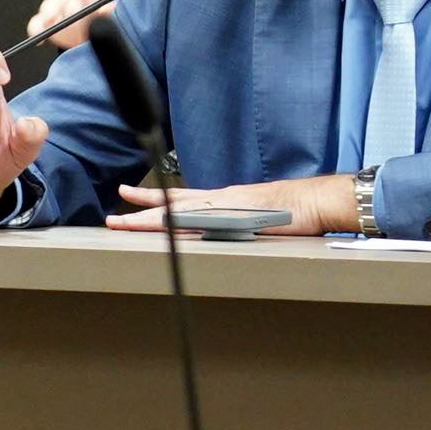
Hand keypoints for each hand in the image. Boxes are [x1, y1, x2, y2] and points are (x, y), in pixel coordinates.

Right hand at [26, 0, 105, 53]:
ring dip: (54, 16)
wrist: (88, 42)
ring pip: (48, 5)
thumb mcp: (106, 18)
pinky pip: (36, 23)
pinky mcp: (42, 22)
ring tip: (61, 26)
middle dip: (71, 7)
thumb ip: (105, 11)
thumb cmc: (99, 26)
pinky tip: (42, 40)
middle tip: (76, 16)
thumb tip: (108, 7)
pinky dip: (38, 30)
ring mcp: (52, 6)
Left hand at [107, 175, 356, 236]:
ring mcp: (225, 208)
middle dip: (142, 209)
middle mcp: (219, 200)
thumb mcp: (255, 213)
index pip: (181, 199)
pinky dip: (179, 227)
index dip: (155, 201)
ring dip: (150, 220)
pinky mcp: (235, 218)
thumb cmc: (293, 209)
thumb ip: (236, 219)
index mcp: (223, 200)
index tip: (132, 200)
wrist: (316, 200)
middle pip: (172, 204)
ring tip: (124, 222)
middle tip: (115, 212)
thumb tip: (221, 228)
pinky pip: (199, 224)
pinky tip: (161, 230)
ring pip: (178, 213)